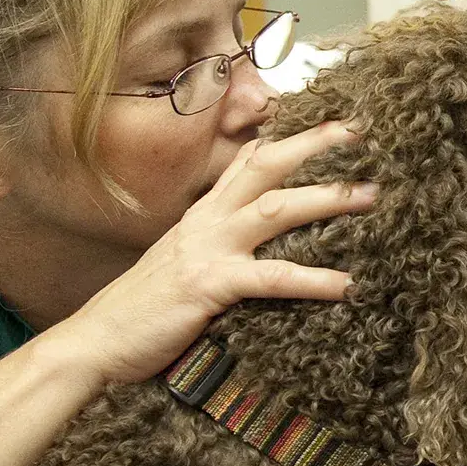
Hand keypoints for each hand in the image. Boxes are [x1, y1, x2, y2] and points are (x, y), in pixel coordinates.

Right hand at [43, 121, 376, 385]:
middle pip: (266, 167)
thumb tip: (254, 239)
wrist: (96, 341)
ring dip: (326, 199)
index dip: (286, 139)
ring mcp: (209, 249)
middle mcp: (208, 221)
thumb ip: (218, 243)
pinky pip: (271, 277)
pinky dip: (312, 279)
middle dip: (312, 145)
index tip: (328, 123)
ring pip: (276, 209)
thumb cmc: (145, 308)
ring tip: (370, 195)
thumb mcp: (184, 262)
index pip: (247, 161)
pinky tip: (346, 285)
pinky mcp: (211, 284)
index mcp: (203, 214)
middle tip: (356, 131)